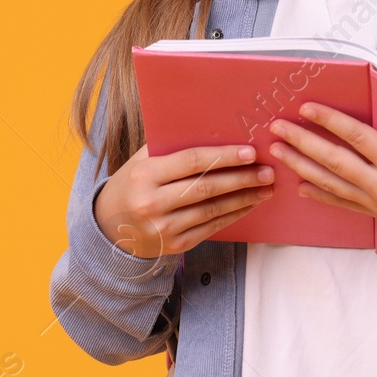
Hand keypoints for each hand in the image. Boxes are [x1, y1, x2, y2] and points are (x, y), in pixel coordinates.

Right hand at [94, 143, 274, 258]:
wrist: (108, 228)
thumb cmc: (132, 184)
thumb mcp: (141, 161)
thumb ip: (170, 147)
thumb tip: (214, 130)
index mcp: (145, 175)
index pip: (192, 162)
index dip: (224, 156)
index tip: (250, 152)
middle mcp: (153, 203)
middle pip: (207, 187)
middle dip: (242, 179)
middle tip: (267, 171)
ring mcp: (164, 228)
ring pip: (213, 210)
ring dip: (244, 198)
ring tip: (265, 188)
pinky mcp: (175, 246)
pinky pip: (211, 228)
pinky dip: (233, 215)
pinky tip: (248, 205)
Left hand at [266, 102, 376, 249]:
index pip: (358, 139)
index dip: (331, 122)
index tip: (307, 108)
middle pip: (334, 160)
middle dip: (303, 142)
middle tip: (277, 127)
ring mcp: (376, 203)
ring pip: (331, 182)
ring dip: (302, 165)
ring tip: (278, 150)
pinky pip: (342, 203)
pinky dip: (319, 194)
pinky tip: (300, 187)